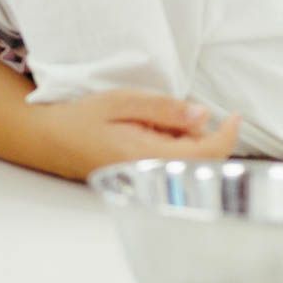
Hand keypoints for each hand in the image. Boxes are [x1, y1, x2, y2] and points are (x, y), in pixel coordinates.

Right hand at [36, 90, 241, 179]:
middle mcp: (152, 177)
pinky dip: (173, 149)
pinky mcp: (144, 182)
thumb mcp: (120, 101)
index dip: (227, 136)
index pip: (205, 154)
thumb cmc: (81, 117)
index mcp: (148, 156)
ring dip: (186, 142)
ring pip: (188, 165)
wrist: (48, 140)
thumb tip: (202, 115)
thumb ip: (163, 108)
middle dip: (201, 135)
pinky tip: (151, 135)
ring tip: (154, 122)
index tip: (234, 116)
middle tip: (174, 112)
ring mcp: (148, 182)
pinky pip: (173, 168)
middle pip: (201, 161)